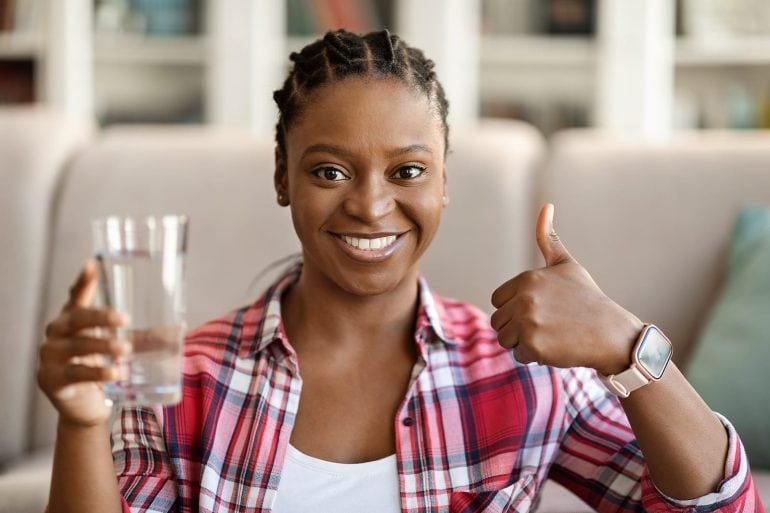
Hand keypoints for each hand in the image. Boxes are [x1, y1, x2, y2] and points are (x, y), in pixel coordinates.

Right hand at [37, 260, 129, 427]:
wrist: (84, 408)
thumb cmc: (100, 368)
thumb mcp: (119, 348)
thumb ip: (142, 337)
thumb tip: (179, 328)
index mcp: (72, 320)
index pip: (76, 296)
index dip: (84, 281)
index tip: (92, 263)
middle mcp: (56, 334)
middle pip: (76, 318)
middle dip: (100, 317)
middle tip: (125, 319)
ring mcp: (49, 357)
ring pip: (76, 346)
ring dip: (102, 346)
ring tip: (125, 349)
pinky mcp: (50, 380)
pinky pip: (74, 373)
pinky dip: (96, 372)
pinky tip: (115, 373)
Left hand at [490, 203, 642, 374]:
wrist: (612, 334)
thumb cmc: (587, 300)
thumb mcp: (566, 265)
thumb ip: (548, 239)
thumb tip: (546, 205)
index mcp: (527, 278)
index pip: (497, 301)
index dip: (516, 309)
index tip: (541, 309)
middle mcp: (524, 298)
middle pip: (498, 322)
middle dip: (518, 328)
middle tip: (548, 325)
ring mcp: (528, 322)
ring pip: (505, 340)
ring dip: (524, 343)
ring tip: (552, 335)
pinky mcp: (533, 345)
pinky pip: (519, 356)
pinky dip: (535, 357)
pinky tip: (557, 347)